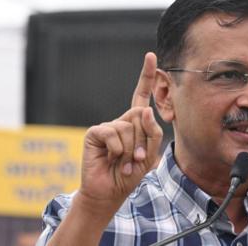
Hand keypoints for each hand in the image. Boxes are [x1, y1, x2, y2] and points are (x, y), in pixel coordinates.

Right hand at [79, 52, 161, 205]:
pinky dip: (118, 149)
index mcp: (136, 124)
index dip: (147, 76)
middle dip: (143, 139)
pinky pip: (113, 132)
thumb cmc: (130, 173)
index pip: (142, 96)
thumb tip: (143, 108)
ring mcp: (108, 126)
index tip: (151, 55)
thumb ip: (152, 132)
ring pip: (129, 125)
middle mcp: (122, 121)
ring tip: (124, 161)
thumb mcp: (150, 154)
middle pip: (140, 114)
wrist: (110, 191)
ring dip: (131, 148)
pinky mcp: (95, 132)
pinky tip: (111, 158)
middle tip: (136, 158)